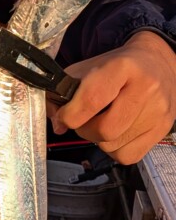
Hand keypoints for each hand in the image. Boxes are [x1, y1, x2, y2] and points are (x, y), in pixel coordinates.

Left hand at [48, 31, 175, 163]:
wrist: (157, 64)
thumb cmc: (119, 67)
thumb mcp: (89, 68)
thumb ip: (64, 91)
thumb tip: (57, 123)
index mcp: (122, 67)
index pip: (92, 99)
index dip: (70, 114)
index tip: (64, 116)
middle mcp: (145, 89)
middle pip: (105, 129)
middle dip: (84, 130)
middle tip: (83, 120)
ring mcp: (157, 112)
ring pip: (114, 145)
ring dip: (99, 140)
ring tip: (102, 122)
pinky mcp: (162, 130)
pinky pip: (128, 156)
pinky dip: (114, 149)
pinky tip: (116, 133)